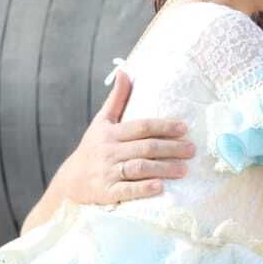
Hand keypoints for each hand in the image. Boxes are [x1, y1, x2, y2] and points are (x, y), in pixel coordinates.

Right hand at [58, 70, 194, 205]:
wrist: (70, 181)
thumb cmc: (93, 148)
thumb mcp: (101, 122)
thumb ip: (116, 99)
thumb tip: (125, 71)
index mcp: (111, 133)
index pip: (141, 127)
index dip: (163, 127)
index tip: (184, 128)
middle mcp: (109, 151)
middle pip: (145, 147)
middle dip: (171, 148)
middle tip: (192, 150)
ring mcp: (107, 172)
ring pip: (139, 168)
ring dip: (163, 168)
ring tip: (184, 170)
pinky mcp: (106, 192)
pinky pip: (127, 190)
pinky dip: (143, 189)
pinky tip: (160, 187)